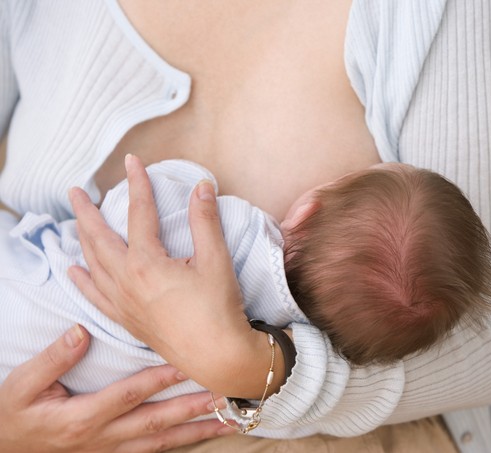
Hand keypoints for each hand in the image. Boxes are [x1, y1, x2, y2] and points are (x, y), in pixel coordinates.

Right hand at [0, 325, 234, 452]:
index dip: (160, 380)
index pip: (130, 394)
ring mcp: (112, 449)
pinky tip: (203, 436)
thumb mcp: (23, 384)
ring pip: (162, 441)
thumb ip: (53, 359)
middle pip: (157, 421)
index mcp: (83, 416)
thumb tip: (81, 332)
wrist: (6, 446)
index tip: (187, 364)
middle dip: (193, 408)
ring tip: (229, 422)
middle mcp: (104, 437)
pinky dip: (181, 444)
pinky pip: (154, 450)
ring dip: (197, 431)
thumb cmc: (16, 411)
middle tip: (225, 395)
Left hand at [68, 155, 275, 396]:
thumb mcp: (216, 260)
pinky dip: (82, 279)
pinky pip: (94, 296)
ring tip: (75, 223)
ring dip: (81, 240)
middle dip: (86, 211)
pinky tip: (74, 270)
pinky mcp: (126, 320)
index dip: (137, 184)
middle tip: (76, 191)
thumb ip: (205, 221)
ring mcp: (123, 302)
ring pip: (92, 264)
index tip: (133, 161)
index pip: (139, 213)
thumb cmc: (219, 309)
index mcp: (147, 263)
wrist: (218, 356)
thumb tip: (201, 186)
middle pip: (98, 238)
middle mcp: (126, 282)